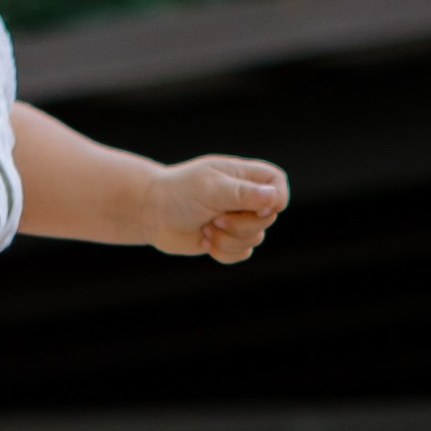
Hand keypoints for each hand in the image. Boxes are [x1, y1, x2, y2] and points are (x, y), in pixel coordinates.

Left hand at [148, 152, 287, 262]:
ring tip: (206, 228)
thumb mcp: (211, 189)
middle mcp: (244, 197)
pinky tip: (205, 242)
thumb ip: (242, 193)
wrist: (152, 213)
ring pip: (255, 239)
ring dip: (228, 240)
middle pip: (268, 219)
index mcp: (244, 176)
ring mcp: (237, 219)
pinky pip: (243, 254)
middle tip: (216, 218)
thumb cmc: (179, 193)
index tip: (257, 208)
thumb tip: (273, 198)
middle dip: (241, 225)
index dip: (275, 200)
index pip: (277, 185)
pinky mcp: (227, 240)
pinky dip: (224, 253)